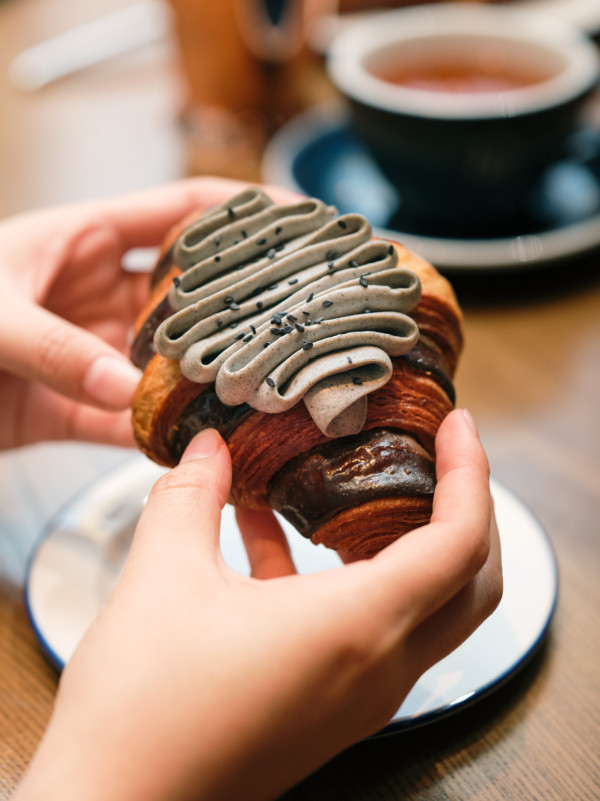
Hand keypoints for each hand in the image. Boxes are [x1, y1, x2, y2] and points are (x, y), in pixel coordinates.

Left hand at [0, 178, 298, 449]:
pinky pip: (133, 421)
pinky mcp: (77, 406)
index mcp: (87, 239)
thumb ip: (53, 347)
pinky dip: (161, 435)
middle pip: (192, 294)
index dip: (245, 214)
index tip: (301, 224)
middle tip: (302, 320)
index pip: (184, 213)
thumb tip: (124, 389)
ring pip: (173, 363)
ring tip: (264, 393)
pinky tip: (197, 447)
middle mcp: (102, 294)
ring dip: (210, 380)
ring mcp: (95, 351)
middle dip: (245, 304)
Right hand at [14, 408, 500, 800]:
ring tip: (348, 484)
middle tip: (432, 455)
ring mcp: (358, 696)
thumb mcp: (163, 575)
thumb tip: (209, 445)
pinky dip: (341, 576)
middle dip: (464, 510)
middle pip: (469, 582)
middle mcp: (378, 668)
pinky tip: (272, 538)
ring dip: (400, 541)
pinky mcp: (328, 708)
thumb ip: (192, 494)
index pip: (461, 541)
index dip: (471, 472)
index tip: (455, 425)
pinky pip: (363, 629)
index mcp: (358, 626)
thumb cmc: (141, 705)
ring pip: (422, 607)